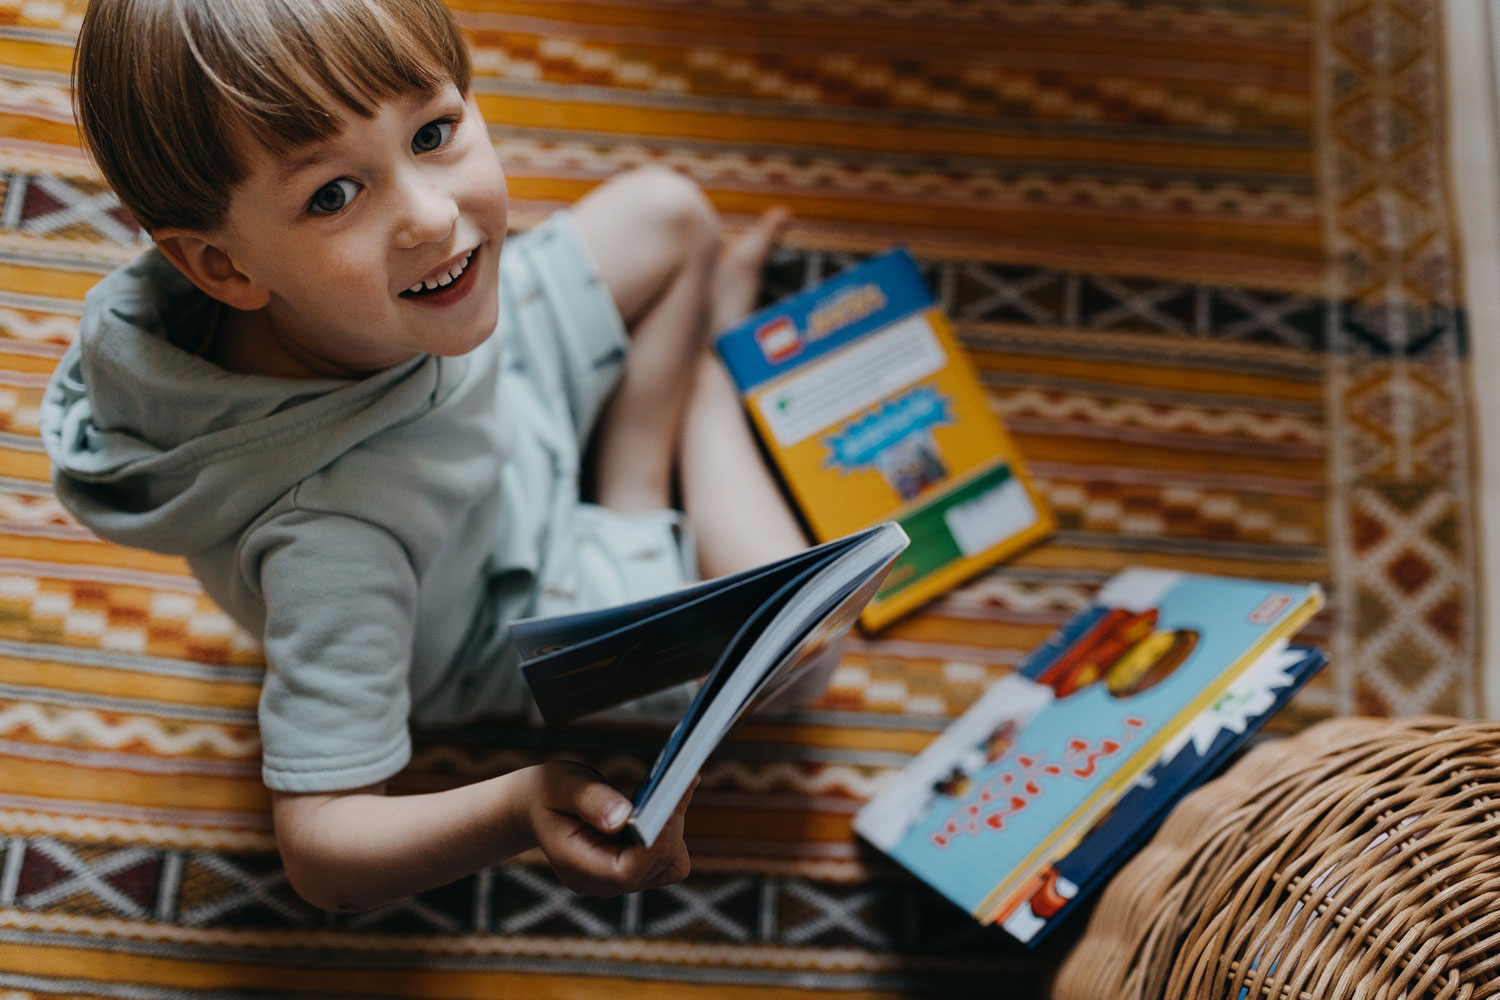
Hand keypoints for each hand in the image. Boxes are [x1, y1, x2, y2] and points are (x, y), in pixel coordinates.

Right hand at [525, 760, 694, 895]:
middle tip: (681, 778)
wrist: (536, 806)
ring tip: (677, 783)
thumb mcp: (561, 786)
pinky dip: (672, 824)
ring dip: (675, 825)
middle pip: (656, 866)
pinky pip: (666, 853)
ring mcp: (619, 879)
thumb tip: (624, 816)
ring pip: (669, 863)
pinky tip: (672, 792)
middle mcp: (602, 883)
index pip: (628, 872)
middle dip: (671, 824)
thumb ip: (591, 801)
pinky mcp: (633, 865)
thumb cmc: (546, 793)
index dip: (655, 841)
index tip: (670, 801)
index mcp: (578, 869)